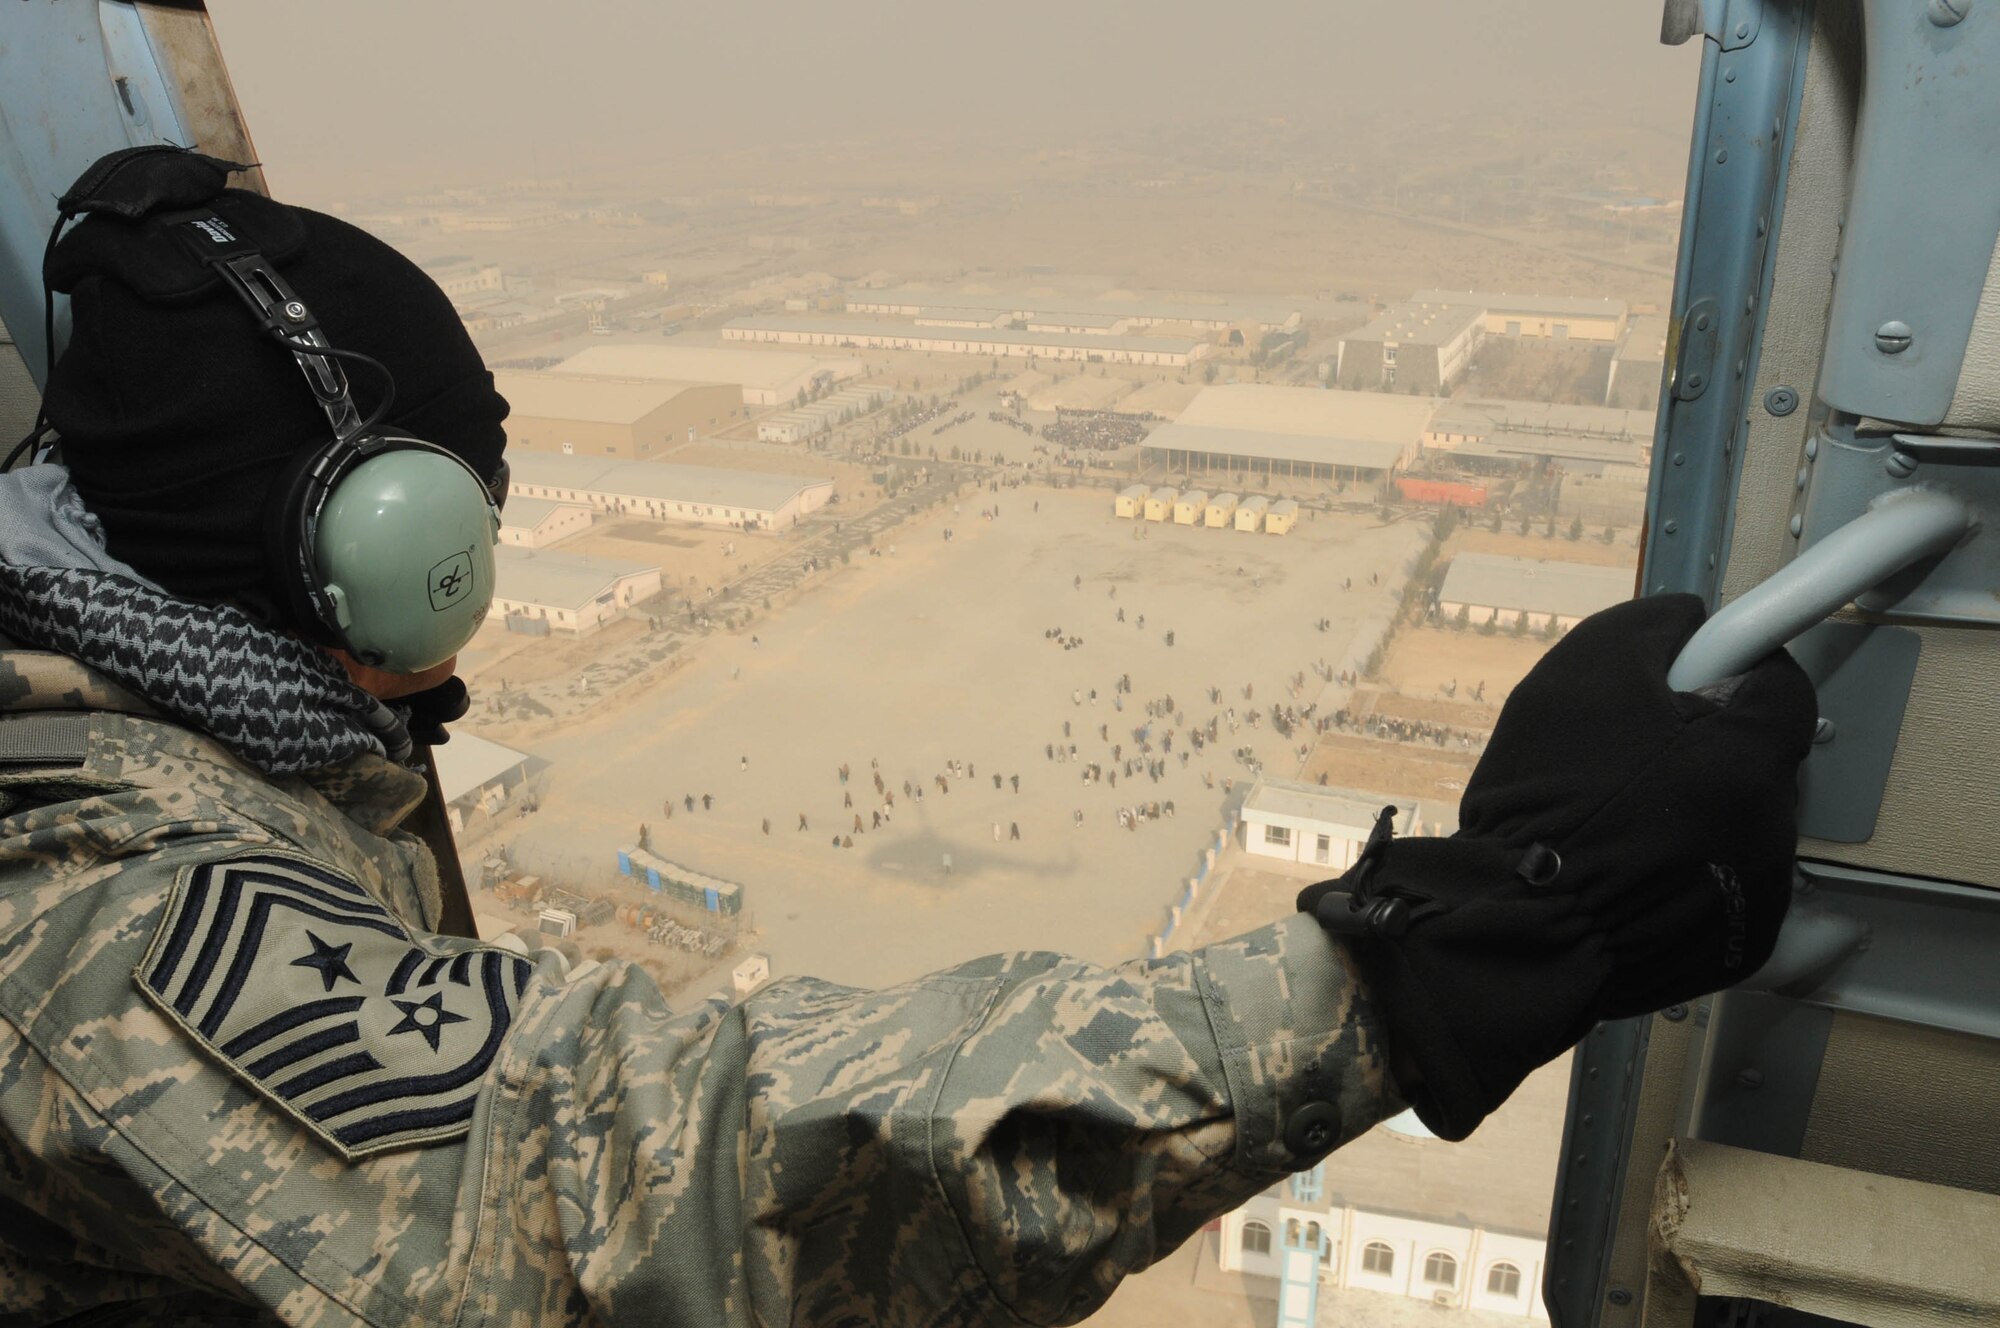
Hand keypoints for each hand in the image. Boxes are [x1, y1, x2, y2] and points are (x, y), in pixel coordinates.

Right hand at [1299, 593, 1815, 1137]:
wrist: (1512, 927)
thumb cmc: (1544, 801)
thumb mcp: (1581, 674)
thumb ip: (1649, 629)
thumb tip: (1689, 623)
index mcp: (1747, 757)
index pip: (1779, 683)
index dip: (1726, 668)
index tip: (1683, 677)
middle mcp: (1774, 829)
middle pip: (1756, 758)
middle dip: (1703, 746)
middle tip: (1626, 754)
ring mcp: (1761, 897)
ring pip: (1737, 823)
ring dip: (1694, 811)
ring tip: (1613, 821)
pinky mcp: (1736, 946)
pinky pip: (1722, 884)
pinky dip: (1684, 872)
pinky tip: (1625, 870)